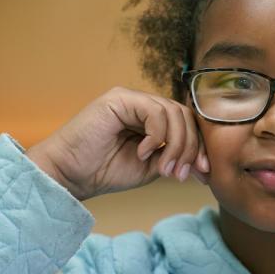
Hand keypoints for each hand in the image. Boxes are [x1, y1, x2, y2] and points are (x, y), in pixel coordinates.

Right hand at [25, 87, 209, 199]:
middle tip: (181, 174)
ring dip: (175, 146)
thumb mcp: (150, 167)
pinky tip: (143, 153)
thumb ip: (174, 157)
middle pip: (185, 117)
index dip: (199, 146)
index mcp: (152, 120)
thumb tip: (203, 162)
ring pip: (173, 113)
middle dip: (191, 148)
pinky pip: (155, 112)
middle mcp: (143, 105)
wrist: (70, 175)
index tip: (204, 172)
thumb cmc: (104, 171)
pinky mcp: (119, 99)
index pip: (187, 124)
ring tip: (163, 169)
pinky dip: (156, 136)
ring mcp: (131, 99)